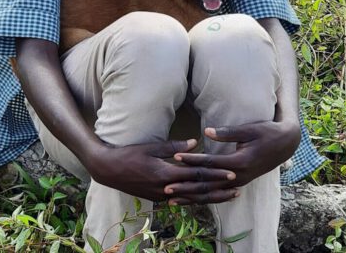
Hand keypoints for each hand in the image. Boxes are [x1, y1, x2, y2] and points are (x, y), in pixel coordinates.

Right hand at [87, 139, 238, 204]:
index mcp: (166, 174)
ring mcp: (162, 196)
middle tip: (237, 187)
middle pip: (198, 191)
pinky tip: (204, 199)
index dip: (215, 175)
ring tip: (227, 196)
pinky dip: (195, 200)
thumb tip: (195, 144)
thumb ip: (174, 147)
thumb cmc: (129, 154)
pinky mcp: (157, 199)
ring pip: (191, 199)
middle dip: (218, 189)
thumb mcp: (151, 147)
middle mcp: (166, 189)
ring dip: (210, 198)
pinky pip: (181, 201)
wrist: (108, 170)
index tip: (231, 172)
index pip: (196, 175)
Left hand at [165, 121, 300, 203]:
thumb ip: (227, 133)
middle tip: (166, 188)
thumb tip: (206, 132)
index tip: (174, 158)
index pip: (209, 163)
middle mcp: (239, 176)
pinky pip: (219, 193)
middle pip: (208, 183)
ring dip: (192, 196)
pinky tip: (191, 199)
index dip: (191, 160)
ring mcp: (240, 181)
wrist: (285, 144)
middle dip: (186, 185)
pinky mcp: (240, 182)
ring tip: (173, 200)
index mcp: (239, 162)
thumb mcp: (248, 130)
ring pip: (212, 192)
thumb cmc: (266, 133)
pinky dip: (204, 196)